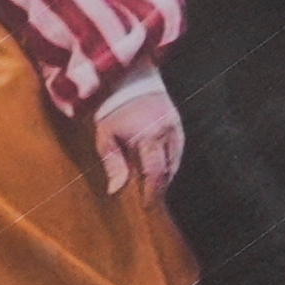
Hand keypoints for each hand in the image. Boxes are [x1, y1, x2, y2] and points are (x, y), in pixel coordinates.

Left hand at [93, 79, 185, 193]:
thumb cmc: (112, 109)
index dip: (152, 191)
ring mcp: (175, 128)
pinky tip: (158, 166)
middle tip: (149, 197)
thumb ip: (113, 164)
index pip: (155, 172)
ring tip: (152, 182)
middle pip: (168, 170)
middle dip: (159, 186)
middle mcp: (165, 133)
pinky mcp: (178, 124)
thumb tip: (115, 191)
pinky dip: (169, 162)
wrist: (127, 79)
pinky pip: (178, 150)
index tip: (146, 204)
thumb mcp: (105, 136)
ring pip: (175, 161)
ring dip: (164, 175)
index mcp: (147, 136)